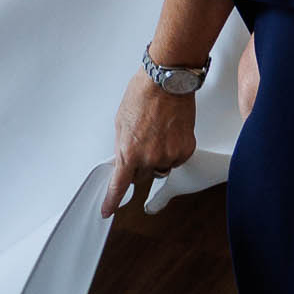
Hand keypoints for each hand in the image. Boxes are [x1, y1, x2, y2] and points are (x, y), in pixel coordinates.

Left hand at [102, 71, 196, 216]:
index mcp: (130, 152)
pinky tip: (169, 131)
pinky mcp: (186, 151)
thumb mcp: (121, 122)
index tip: (107, 211)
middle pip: (142, 177)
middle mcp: (150, 158)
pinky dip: (173, 150)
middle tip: (142, 143)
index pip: (119, 185)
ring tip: (157, 131)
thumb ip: (123, 147)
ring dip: (157, 157)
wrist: (167, 82)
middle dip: (139, 166)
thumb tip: (124, 161)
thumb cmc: (142, 96)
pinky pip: (176, 159)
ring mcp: (170, 156)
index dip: (112, 201)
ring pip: (161, 167)